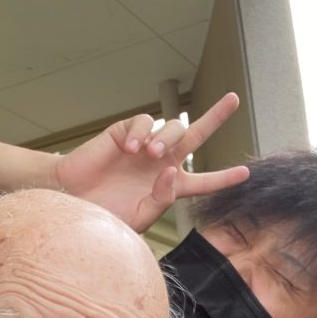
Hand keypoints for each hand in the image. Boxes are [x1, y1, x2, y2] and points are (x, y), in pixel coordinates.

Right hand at [54, 93, 249, 232]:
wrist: (72, 199)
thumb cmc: (105, 213)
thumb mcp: (138, 217)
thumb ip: (162, 199)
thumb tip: (173, 170)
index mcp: (168, 186)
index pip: (202, 182)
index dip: (223, 178)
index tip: (245, 173)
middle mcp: (161, 162)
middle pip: (195, 136)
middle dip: (215, 117)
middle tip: (233, 99)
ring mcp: (145, 146)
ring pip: (172, 127)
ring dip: (167, 138)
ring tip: (151, 154)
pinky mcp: (125, 132)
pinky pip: (144, 122)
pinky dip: (141, 133)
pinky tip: (129, 149)